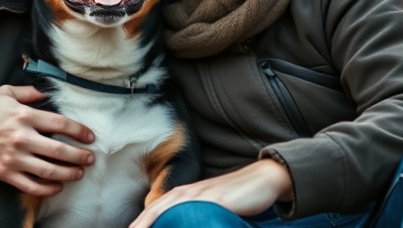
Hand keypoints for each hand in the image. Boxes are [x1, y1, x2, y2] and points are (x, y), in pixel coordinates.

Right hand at [0, 85, 94, 195]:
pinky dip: (47, 189)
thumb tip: (47, 93)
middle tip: (91, 158)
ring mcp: (14, 158)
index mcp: (24, 116)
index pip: (60, 123)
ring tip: (79, 172)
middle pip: (59, 150)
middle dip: (80, 155)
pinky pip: (31, 185)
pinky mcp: (6, 173)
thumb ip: (29, 92)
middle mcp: (21, 137)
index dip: (79, 131)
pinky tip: (57, 186)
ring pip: (49, 170)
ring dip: (69, 173)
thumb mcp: (5, 93)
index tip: (90, 136)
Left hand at [129, 159, 292, 227]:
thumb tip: (182, 224)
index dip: (140, 222)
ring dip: (151, 221)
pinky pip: (193, 211)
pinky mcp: (215, 199)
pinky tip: (176, 225)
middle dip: (140, 223)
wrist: (262, 179)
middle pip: (154, 209)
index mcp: (182, 194)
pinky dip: (179, 220)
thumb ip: (193, 215)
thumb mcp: (209, 206)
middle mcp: (186, 192)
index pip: (153, 210)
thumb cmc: (235, 195)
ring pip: (167, 209)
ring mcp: (199, 195)